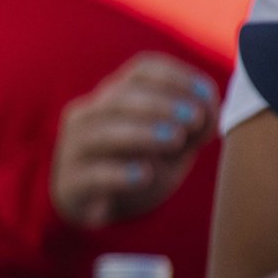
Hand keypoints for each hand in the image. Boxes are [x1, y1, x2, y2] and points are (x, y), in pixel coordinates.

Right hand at [50, 54, 217, 228]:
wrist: (95, 207)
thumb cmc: (139, 166)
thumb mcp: (174, 145)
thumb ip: (193, 128)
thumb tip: (205, 115)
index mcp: (115, 96)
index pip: (143, 70)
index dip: (176, 76)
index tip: (206, 94)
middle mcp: (88, 115)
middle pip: (120, 98)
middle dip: (160, 104)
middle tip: (193, 118)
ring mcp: (74, 149)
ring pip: (103, 133)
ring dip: (142, 133)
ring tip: (175, 140)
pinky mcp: (71, 185)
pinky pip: (92, 175)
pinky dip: (119, 173)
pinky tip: (144, 176)